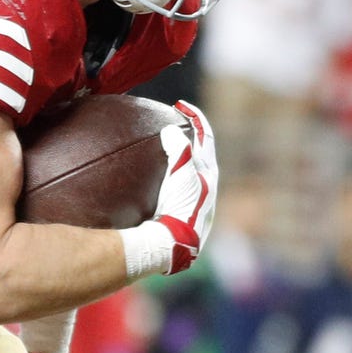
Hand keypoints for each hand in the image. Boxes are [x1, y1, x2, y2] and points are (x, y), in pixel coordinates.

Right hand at [147, 102, 218, 273]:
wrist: (171, 246)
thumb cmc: (179, 209)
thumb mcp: (181, 174)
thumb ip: (178, 149)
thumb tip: (169, 130)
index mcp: (209, 176)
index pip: (206, 139)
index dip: (196, 118)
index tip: (181, 106)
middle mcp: (205, 190)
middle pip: (199, 155)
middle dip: (189, 138)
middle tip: (173, 125)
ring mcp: (192, 204)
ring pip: (187, 172)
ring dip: (176, 158)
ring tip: (159, 150)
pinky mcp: (177, 216)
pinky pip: (170, 188)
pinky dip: (161, 177)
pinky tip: (142, 182)